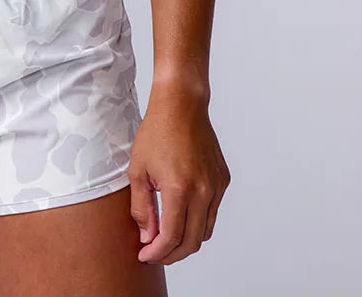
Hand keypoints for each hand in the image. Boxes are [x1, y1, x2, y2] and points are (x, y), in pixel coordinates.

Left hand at [127, 84, 230, 265]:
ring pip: (204, 231)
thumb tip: (147, 237)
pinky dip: (197, 221)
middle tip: (154, 253)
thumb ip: (142, 208)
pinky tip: (181, 215)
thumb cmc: (157, 132)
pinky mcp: (223, 180)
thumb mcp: (138, 170)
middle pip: (192, 242)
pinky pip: (212, 212)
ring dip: (186, 241)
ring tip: (166, 237)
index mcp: (180, 188)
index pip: (172, 237)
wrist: (181, 105)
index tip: (144, 255)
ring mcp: (216, 186)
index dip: (157, 252)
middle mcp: (203, 191)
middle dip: (172, 254)